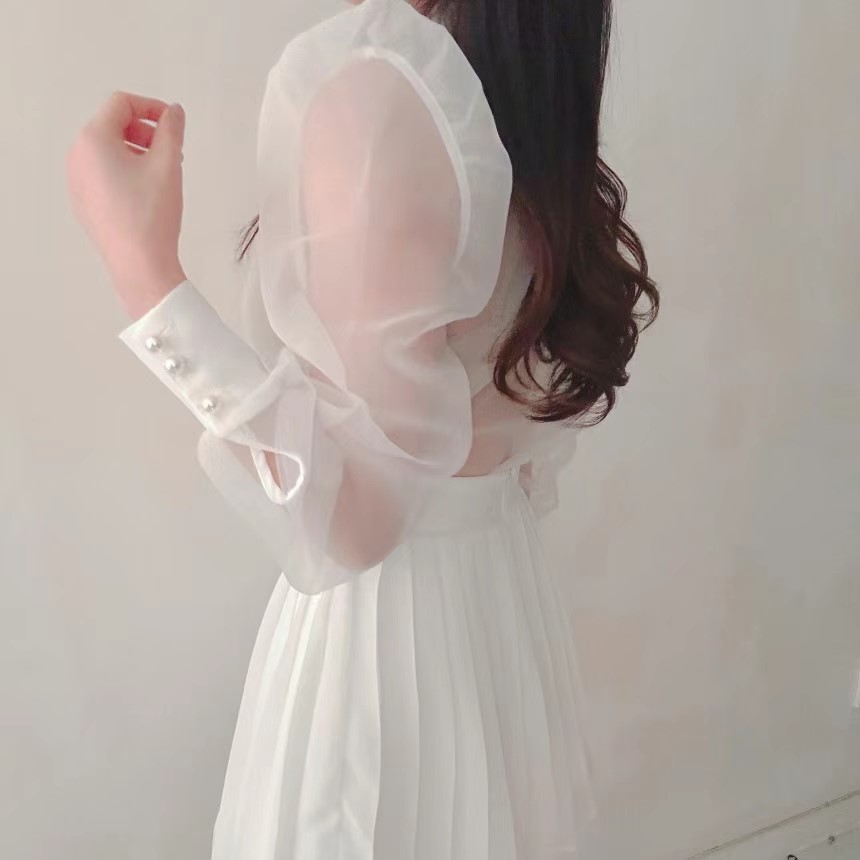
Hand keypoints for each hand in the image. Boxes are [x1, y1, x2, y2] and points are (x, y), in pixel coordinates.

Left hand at [66, 90, 187, 318]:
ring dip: (136, 152)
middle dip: (144, 132)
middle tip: (171, 152)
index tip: (173, 123)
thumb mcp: (169, 164)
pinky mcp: (84, 201)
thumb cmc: (150, 216)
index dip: (151, 107)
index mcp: (93, 140)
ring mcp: (77, 181)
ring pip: (108, 151)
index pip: (121, 103)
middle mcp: (78, 156)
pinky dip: (124, 172)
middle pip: (112, 126)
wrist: (138, 264)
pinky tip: (146, 195)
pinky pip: (103, 174)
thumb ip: (172, 130)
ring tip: (161, 175)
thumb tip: (174, 112)